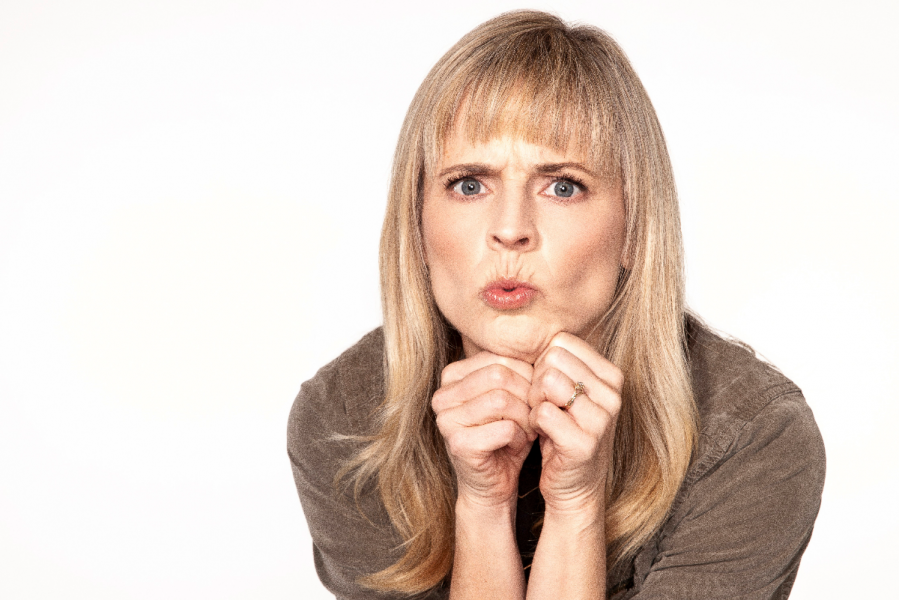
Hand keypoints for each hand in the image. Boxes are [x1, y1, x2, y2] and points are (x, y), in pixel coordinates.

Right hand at [432, 352, 536, 508]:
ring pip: (503, 400)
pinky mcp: (458, 444)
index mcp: (452, 376)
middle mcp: (442, 395)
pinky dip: (520, 437)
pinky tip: (517, 445)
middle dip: (527, 396)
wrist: (493, 484)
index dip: (527, 375)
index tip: (535, 396)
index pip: (500, 357)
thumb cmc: (506, 435)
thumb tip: (544, 349)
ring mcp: (446, 420)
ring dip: (525, 417)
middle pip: (501, 375)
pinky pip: (504, 428)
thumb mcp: (512, 396)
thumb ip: (517, 371)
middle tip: (535, 415)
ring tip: (528, 430)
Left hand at [527, 332, 622, 513]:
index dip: (543, 361)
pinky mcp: (584, 443)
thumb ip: (558, 363)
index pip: (561, 341)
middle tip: (541, 403)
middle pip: (553, 358)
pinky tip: (541, 433)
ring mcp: (601, 419)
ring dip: (534, 400)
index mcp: (611, 375)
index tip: (546, 385)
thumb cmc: (564, 430)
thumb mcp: (568, 392)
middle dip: (536, 379)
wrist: (575, 486)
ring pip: (548, 381)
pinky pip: (542, 412)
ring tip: (541, 416)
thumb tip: (526, 332)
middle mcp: (612, 394)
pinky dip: (533, 422)